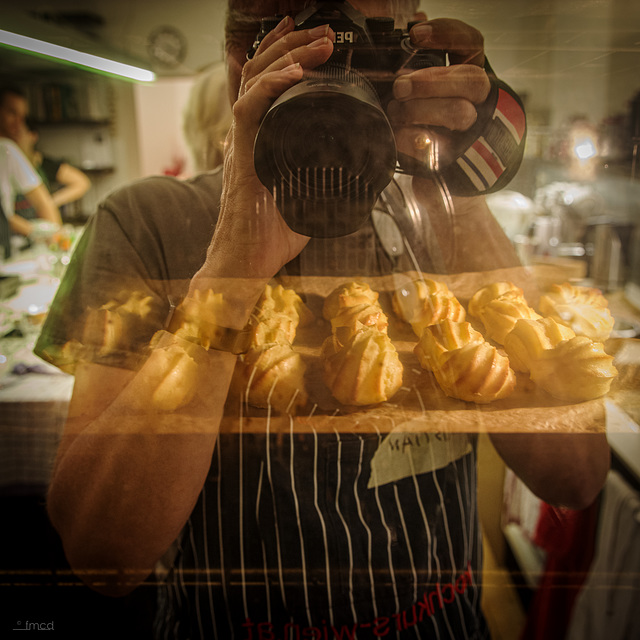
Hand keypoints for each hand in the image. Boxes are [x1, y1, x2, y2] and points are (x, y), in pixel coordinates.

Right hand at [202, 18, 334, 283]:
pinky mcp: (240, 159)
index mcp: (258, 142)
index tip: (309, 41)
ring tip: (317, 42)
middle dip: (291, 46)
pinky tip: (293, 74)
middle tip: (322, 32)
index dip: (282, 58)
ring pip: (255, 83)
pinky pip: (248, 111)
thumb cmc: (269, 239)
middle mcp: (245, 137)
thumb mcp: (306, 204)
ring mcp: (241, 145)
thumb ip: (323, 187)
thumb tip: (359, 183)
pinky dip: (269, 87)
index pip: (264, 88)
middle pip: (259, 75)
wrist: (243, 265)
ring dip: (287, 57)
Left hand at [388, 17, 490, 165]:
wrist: (438, 175)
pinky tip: (400, 140)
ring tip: (396, 114)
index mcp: (468, 77)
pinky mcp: (458, 162)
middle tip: (400, 87)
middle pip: (471, 80)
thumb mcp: (419, 92)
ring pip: (459, 113)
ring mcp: (472, 134)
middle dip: (431, 82)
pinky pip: (440, 150)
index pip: (471, 44)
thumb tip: (416, 19)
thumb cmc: (424, 124)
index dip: (448, 34)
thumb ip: (420, 62)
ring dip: (420, 112)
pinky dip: (413, 145)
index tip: (415, 34)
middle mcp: (477, 102)